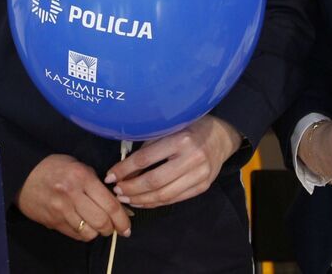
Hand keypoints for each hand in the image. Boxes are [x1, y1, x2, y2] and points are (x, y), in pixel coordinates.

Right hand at [18, 154, 130, 240]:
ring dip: (98, 232)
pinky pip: (76, 235)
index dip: (122, 219)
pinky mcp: (53, 222)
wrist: (23, 175)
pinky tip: (85, 226)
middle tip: (115, 228)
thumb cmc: (53, 167)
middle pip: (102, 222)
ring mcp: (61, 211)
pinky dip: (85, 234)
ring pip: (89, 232)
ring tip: (100, 226)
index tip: (127, 226)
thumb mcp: (77, 166)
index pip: (109, 204)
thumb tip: (116, 200)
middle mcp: (72, 196)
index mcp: (82, 178)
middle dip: (112, 228)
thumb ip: (96, 182)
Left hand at [104, 115, 242, 207]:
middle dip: (130, 188)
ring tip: (126, 198)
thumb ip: (149, 145)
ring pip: (164, 195)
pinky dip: (156, 203)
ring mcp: (200, 175)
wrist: (221, 137)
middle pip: (153, 181)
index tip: (110, 176)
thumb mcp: (170, 128)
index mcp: (181, 139)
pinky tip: (142, 201)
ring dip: (141, 200)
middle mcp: (192, 158)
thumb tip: (124, 168)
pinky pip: (174, 199)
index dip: (124, 169)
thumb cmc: (190, 128)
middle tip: (116, 191)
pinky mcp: (203, 186)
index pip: (145, 159)